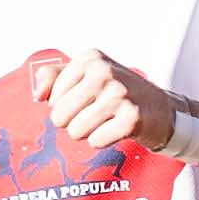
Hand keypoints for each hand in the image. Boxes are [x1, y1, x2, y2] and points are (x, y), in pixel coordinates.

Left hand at [36, 43, 182, 165]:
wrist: (160, 108)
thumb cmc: (117, 91)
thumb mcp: (85, 74)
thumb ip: (53, 77)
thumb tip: (38, 94)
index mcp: (90, 58)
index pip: (52, 98)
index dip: (64, 106)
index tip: (85, 100)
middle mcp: (104, 71)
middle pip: (60, 117)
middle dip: (73, 122)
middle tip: (94, 114)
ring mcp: (119, 94)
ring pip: (75, 131)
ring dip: (88, 132)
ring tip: (105, 121)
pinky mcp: (131, 118)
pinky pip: (95, 141)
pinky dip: (103, 140)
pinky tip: (116, 129)